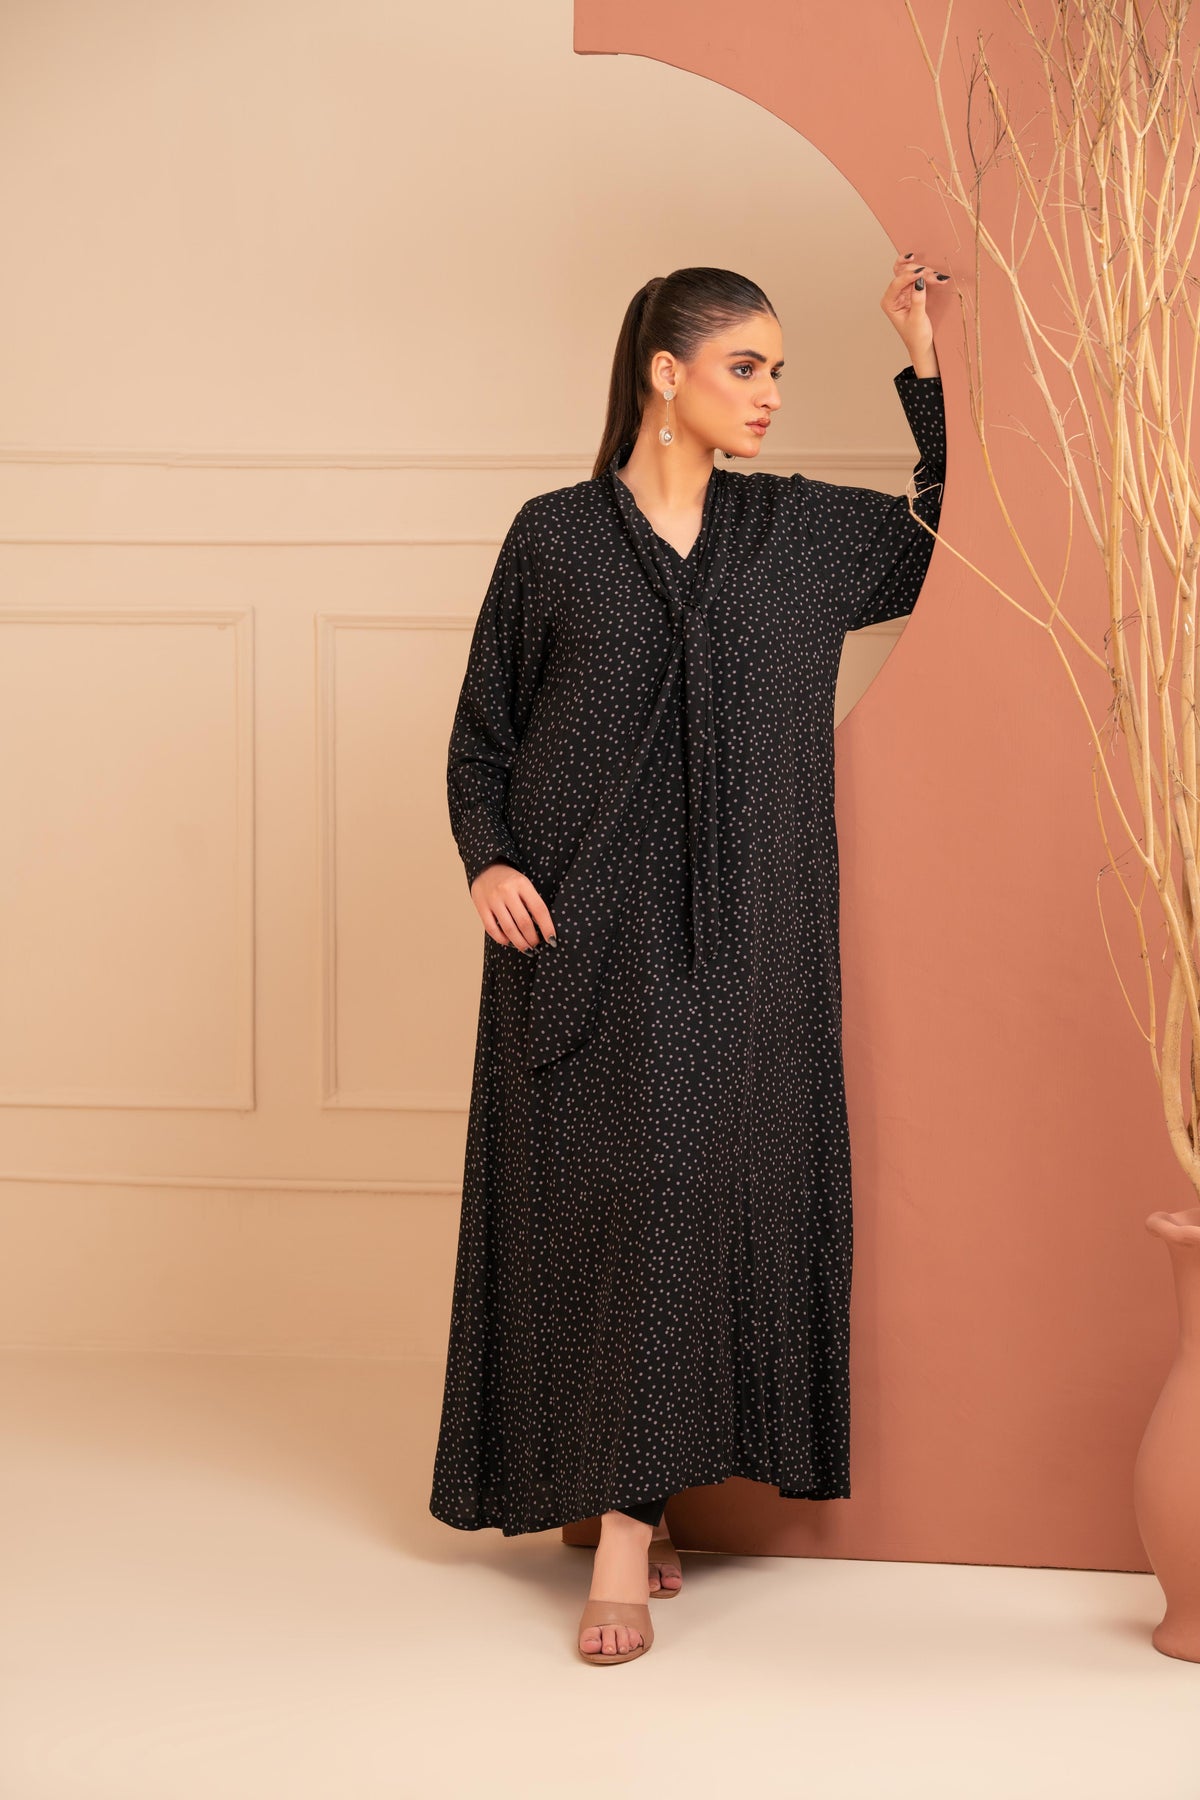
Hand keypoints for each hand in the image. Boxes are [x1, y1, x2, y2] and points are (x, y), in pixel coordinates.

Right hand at [470, 861, 556, 953]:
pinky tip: (509, 942)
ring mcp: (492, 900)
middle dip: (533, 939)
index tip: (552, 940)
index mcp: (522, 884)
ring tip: (527, 949)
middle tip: (537, 946)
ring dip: (520, 943)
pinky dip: (502, 939)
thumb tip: (543, 929)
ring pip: (508, 928)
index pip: (539, 909)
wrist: (485, 868)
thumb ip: (532, 902)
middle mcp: (507, 891)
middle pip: (524, 922)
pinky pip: (492, 929)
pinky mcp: (481, 907)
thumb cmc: (510, 881)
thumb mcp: (524, 885)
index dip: (547, 927)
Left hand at [880, 251, 947, 373]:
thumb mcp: (917, 319)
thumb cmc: (916, 337)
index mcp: (889, 302)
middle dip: (920, 272)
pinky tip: (938, 277)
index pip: (896, 283)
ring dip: (926, 273)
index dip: (909, 275)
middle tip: (936, 276)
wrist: (922, 345)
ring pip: (912, 273)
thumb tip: (919, 281)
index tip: (922, 273)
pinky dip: (928, 276)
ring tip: (940, 278)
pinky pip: (919, 278)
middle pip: (904, 273)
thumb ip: (917, 300)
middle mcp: (894, 295)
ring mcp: (903, 292)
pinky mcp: (912, 291)